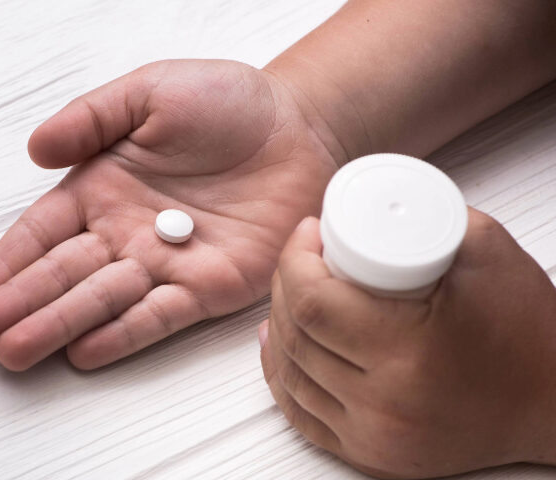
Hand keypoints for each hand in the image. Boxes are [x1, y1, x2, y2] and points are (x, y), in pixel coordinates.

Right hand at [0, 60, 339, 370]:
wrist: (297, 127)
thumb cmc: (227, 103)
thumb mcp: (150, 93)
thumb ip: (91, 119)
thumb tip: (35, 150)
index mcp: (106, 187)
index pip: (43, 233)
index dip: (7, 263)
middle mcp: (129, 231)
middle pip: (65, 272)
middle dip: (21, 303)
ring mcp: (169, 261)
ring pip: (105, 299)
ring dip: (61, 325)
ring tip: (16, 351)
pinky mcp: (212, 283)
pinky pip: (162, 314)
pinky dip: (126, 332)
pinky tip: (86, 350)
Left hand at [260, 212, 555, 478]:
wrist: (551, 402)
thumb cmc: (527, 332)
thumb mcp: (485, 252)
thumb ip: (428, 215)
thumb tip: (367, 208)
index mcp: (408, 351)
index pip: (311, 301)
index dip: (295, 259)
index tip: (309, 235)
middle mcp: (384, 404)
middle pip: (295, 333)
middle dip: (284, 284)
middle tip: (302, 258)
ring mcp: (373, 435)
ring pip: (290, 372)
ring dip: (278, 325)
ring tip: (290, 292)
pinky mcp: (369, 454)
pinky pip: (300, 413)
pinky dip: (281, 375)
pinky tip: (279, 347)